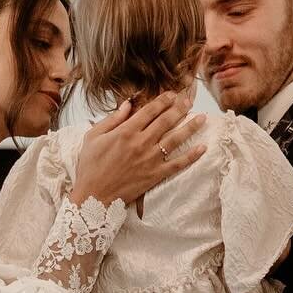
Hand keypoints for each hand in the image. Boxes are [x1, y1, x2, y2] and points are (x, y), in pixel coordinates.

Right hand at [70, 92, 206, 207]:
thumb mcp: (93, 138)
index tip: (172, 95)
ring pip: (175, 139)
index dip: (163, 100)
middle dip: (179, 108)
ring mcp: (150, 160)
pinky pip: (177, 164)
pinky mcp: (155, 175)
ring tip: (202, 118)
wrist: (93, 197)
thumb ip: (111, 119)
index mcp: (125, 132)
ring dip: (190, 127)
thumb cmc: (90, 167)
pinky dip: (191, 156)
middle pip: (166, 121)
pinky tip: (202, 148)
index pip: (149, 110)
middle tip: (189, 100)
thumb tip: (127, 104)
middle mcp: (141, 143)